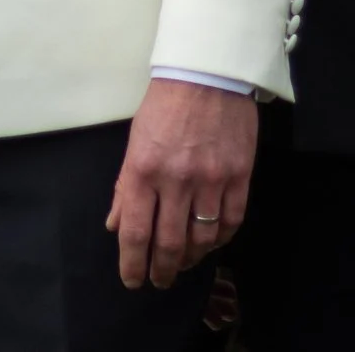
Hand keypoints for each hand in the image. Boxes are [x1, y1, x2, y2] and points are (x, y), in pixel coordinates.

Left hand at [107, 79, 257, 289]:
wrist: (207, 74)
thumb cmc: (165, 105)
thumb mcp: (135, 142)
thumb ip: (125, 186)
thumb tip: (115, 224)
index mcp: (143, 169)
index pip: (135, 232)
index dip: (132, 263)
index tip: (132, 279)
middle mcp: (176, 179)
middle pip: (168, 243)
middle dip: (161, 270)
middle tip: (159, 280)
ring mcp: (211, 179)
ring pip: (202, 238)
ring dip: (191, 258)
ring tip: (183, 263)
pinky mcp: (239, 175)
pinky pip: (231, 221)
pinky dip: (220, 239)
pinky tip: (211, 243)